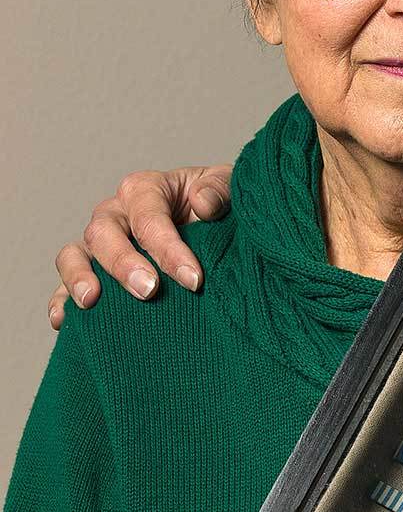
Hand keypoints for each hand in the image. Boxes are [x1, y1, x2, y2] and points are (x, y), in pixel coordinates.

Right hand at [49, 164, 232, 329]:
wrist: (220, 234)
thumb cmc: (222, 209)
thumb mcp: (231, 189)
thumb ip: (221, 189)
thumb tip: (202, 204)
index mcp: (147, 190)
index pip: (149, 214)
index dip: (168, 247)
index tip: (193, 279)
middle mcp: (117, 213)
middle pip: (104, 231)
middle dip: (124, 263)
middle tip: (149, 291)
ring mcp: (101, 245)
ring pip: (74, 253)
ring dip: (80, 277)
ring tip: (92, 301)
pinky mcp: (94, 273)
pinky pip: (66, 285)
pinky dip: (61, 301)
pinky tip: (63, 321)